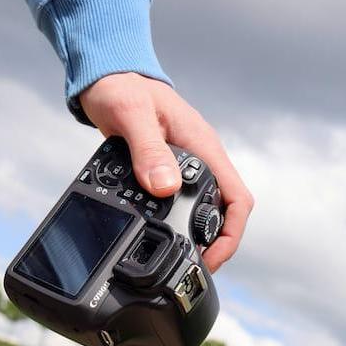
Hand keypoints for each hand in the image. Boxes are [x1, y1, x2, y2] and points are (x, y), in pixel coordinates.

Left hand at [80, 73, 253, 271]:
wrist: (109, 78)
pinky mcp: (168, 167)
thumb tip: (165, 188)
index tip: (211, 257)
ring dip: (197, 234)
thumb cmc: (120, 88)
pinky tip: (159, 232)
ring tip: (178, 257)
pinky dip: (176, 220)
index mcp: (202, 146)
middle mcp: (200, 157)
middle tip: (192, 267)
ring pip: (204, 207)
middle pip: (225, 209)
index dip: (230, 233)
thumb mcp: (131, 115)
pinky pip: (182, 200)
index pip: (237, 196)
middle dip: (214, 243)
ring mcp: (185, 163)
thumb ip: (148, 150)